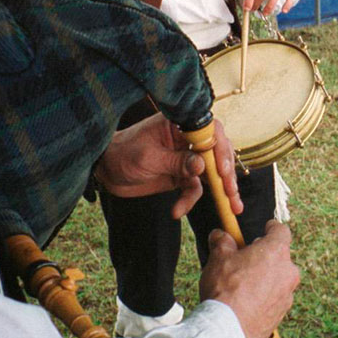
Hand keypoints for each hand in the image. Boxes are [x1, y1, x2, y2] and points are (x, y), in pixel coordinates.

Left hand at [93, 114, 242, 218]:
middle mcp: (187, 140)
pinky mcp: (181, 176)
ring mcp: (186, 158)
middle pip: (217, 154)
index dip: (220, 150)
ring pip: (211, 174)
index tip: (222, 171)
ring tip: (229, 208)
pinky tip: (177, 211)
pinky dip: (188, 201)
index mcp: (179, 125)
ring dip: (220, 192)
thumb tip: (202, 166)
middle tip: (232, 193)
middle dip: (227, 175)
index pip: (210, 132)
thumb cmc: (122, 154)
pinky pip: (194, 189)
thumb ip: (176, 162)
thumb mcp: (149, 158)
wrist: (105, 170)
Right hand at [199, 221, 298, 337]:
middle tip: (244, 260)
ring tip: (242, 285)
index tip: (264, 228)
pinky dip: (264, 297)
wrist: (229, 330)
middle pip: (280, 256)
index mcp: (276, 252)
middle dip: (264, 256)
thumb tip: (220, 235)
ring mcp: (287, 295)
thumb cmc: (226, 289)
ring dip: (265, 277)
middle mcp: (288, 272)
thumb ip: (222, 241)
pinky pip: (274, 298)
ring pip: (278, 279)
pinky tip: (246, 302)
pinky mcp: (282, 314)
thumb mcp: (218, 257)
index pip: (281, 231)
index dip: (271, 228)